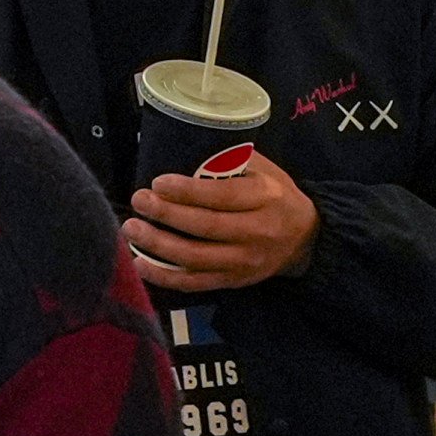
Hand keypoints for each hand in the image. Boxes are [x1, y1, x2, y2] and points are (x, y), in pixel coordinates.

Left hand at [129, 149, 320, 289]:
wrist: (304, 239)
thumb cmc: (275, 196)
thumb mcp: (263, 170)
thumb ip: (230, 162)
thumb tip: (184, 152)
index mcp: (264, 199)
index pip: (223, 197)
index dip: (187, 192)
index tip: (157, 183)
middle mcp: (256, 233)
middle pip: (206, 227)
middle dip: (166, 214)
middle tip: (138, 201)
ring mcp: (244, 262)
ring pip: (196, 259)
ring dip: (158, 246)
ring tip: (132, 229)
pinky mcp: (233, 281)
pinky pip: (195, 283)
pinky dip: (165, 276)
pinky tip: (140, 263)